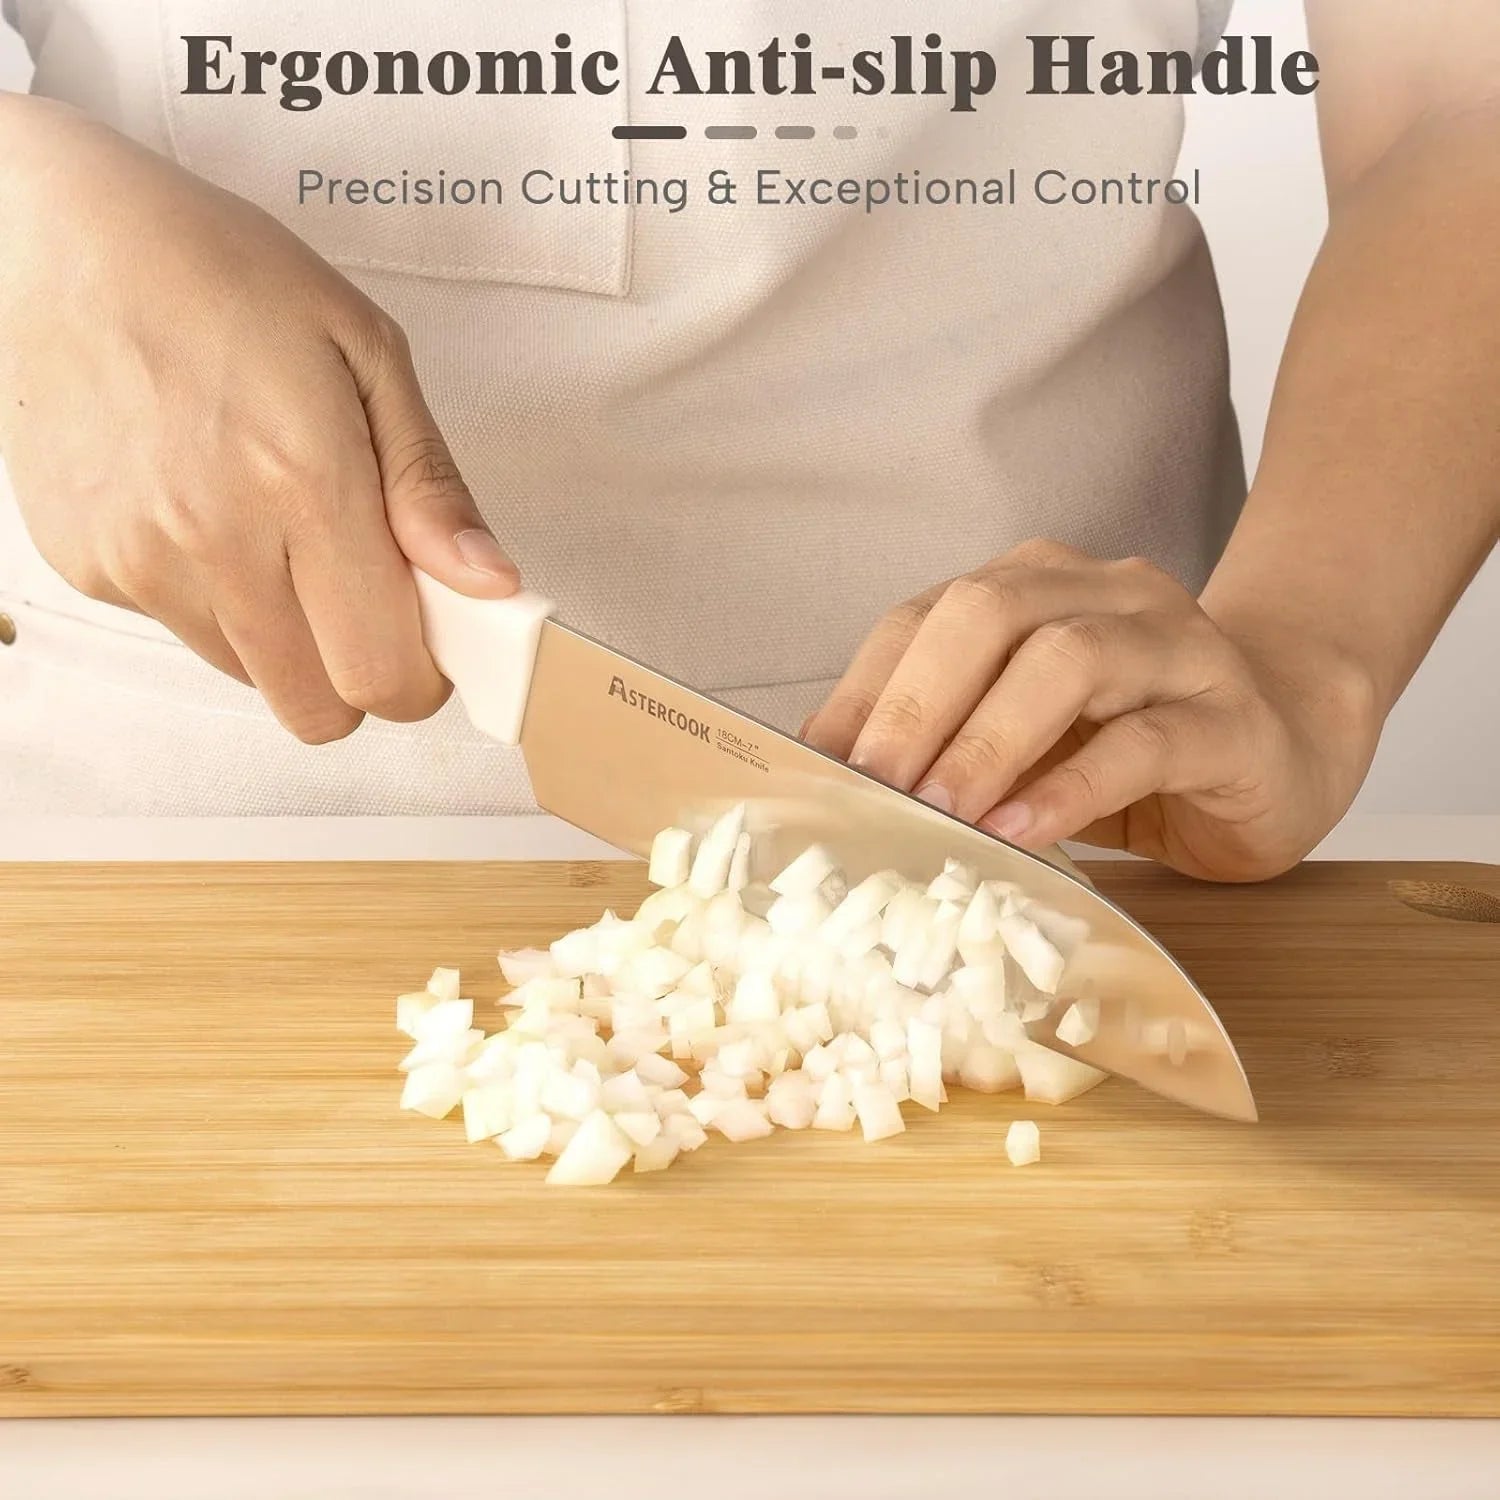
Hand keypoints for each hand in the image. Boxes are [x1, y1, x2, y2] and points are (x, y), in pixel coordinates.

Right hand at [0, 97, 517, 743]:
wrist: (65, 241)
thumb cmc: (225, 278)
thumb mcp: (367, 354)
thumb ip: (430, 487)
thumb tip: (489, 586)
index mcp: (304, 482)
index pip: (381, 673)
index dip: (419, 676)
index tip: (430, 638)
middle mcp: (214, 538)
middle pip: (317, 708)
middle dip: (358, 672)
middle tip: (365, 595)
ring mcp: (140, 561)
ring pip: (253, 677)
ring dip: (288, 636)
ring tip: (276, 529)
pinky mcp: (88, 567)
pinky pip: (184, 631)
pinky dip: (216, 598)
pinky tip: (208, 511)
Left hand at [803, 539, 1381, 881]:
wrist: (1283, 743)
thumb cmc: (1129, 744)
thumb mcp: (1022, 738)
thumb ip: (950, 738)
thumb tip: (836, 777)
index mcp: (1038, 587)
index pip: (929, 616)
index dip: (867, 687)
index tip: (819, 763)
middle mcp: (1105, 594)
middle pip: (991, 614)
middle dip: (917, 703)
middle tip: (873, 788)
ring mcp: (1175, 647)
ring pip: (1068, 662)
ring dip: (987, 742)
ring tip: (941, 813)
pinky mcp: (1228, 719)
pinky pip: (1144, 741)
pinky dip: (1071, 787)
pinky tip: (1021, 829)